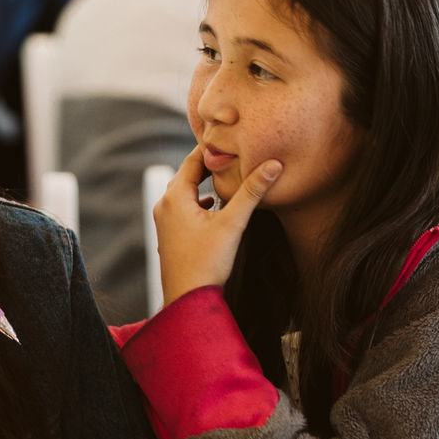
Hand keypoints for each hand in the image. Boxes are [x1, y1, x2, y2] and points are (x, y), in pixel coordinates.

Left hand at [153, 145, 281, 307]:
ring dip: (204, 184)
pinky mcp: (169, 235)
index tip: (231, 137)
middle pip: (188, 174)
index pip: (194, 160)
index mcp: (175, 196)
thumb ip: (252, 192)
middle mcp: (164, 205)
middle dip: (210, 164)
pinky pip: (184, 208)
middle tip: (232, 152)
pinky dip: (199, 201)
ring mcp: (164, 221)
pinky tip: (214, 207)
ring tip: (225, 176)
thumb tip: (273, 164)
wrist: (186, 301)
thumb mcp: (233, 223)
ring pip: (185, 192)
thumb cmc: (207, 263)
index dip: (214, 148)